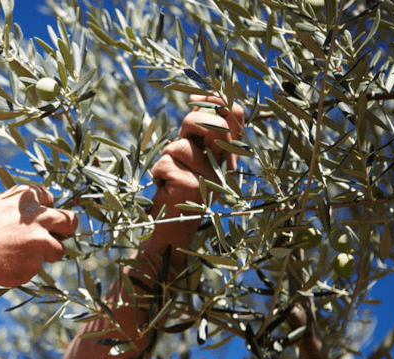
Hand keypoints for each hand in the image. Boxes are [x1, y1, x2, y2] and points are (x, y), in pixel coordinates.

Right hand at [0, 185, 77, 288]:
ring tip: (19, 256)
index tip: (40, 218)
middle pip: (70, 221)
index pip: (50, 197)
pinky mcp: (35, 264)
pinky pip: (38, 268)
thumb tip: (40, 211)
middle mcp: (37, 216)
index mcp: (25, 197)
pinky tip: (6, 265)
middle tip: (60, 236)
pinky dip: (26, 268)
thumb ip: (19, 207)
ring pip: (59, 250)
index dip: (46, 209)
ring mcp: (38, 241)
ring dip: (46, 254)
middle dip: (68, 229)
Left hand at [151, 95, 244, 213]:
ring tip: (171, 175)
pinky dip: (158, 172)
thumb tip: (198, 98)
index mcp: (229, 154)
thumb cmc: (179, 184)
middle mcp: (225, 165)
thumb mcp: (193, 152)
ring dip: (168, 156)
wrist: (171, 224)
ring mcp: (210, 177)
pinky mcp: (190, 186)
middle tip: (181, 143)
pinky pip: (165, 163)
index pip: (235, 116)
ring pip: (181, 145)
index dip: (216, 99)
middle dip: (189, 125)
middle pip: (210, 124)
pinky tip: (165, 186)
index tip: (195, 98)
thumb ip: (199, 129)